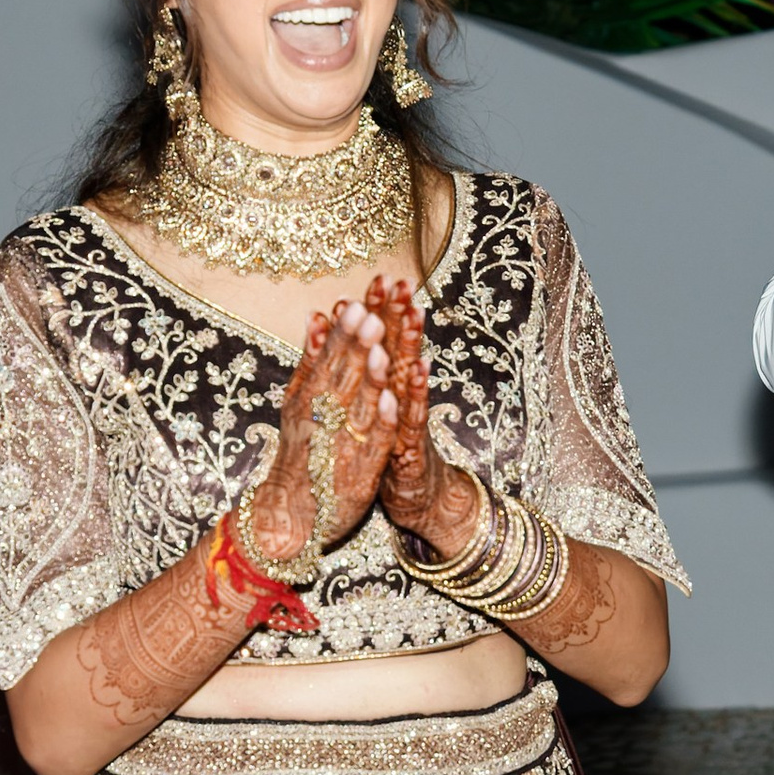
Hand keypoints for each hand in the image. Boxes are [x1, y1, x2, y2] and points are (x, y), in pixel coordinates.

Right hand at [242, 297, 397, 568]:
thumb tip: (317, 314)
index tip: (356, 302)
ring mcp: (342, 442)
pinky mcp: (359, 470)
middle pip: (343, 376)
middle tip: (369, 313)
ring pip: (357, 405)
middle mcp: (323, 416)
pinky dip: (380, 422)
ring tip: (379, 349)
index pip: (328, 357)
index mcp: (310, 396)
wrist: (289, 513)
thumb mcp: (298, 401)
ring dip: (368, 377)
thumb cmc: (300, 452)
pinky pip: (373, 442)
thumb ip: (310, 360)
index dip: (344, 330)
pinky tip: (390, 402)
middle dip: (356, 345)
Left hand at [377, 276, 479, 554]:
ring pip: (409, 380)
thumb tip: (355, 342)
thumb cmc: (392, 448)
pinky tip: (417, 374)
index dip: (383, 311)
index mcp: (386, 389)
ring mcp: (408, 422)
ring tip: (412, 318)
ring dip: (411, 348)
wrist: (417, 497)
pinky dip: (414, 397)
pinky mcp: (410, 448)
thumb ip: (368, 374)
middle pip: (401, 352)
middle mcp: (401, 400)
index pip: (384, 343)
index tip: (381, 278)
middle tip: (404, 284)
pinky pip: (412, 420)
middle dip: (401, 316)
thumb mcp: (375, 410)